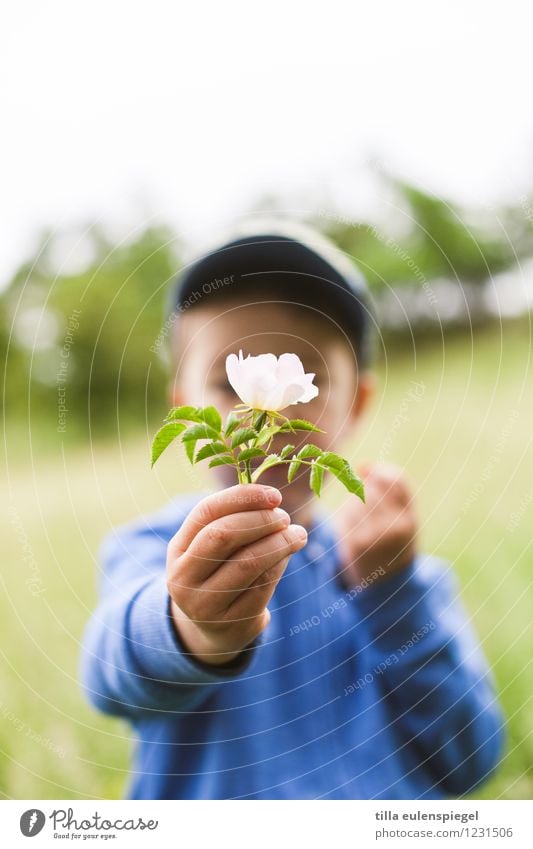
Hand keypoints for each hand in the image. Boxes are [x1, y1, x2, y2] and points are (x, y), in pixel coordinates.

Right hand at [166, 484, 307, 665]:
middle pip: (224, 535)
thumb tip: (270, 499)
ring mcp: (205, 603)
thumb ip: (233, 520)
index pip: (206, 512)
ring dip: (280, 542)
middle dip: (261, 520)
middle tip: (284, 517)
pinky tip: (288, 555)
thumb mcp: (212, 547)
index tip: (273, 495)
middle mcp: (184, 577)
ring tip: (297, 535)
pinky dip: (280, 564)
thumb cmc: (219, 572)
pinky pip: (263, 585)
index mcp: (178, 549)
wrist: (214, 628)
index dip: (242, 498)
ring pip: (248, 562)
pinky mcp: (232, 622)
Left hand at [334, 463, 417, 589]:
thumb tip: (363, 465)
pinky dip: (344, 518)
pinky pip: (344, 516)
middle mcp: (398, 526)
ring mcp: (378, 536)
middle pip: (372, 489)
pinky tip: (351, 530)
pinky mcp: (357, 544)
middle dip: (363, 490)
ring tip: (361, 523)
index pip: (397, 480)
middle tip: (365, 509)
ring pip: (356, 500)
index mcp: (411, 517)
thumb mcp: (402, 516)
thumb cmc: (392, 539)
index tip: (366, 470)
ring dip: (352, 505)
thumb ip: (389, 488)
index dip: (380, 470)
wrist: (387, 582)